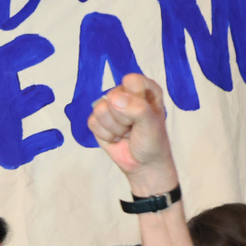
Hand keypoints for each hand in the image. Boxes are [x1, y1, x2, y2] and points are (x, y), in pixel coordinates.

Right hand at [87, 74, 179, 196]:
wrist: (144, 164)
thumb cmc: (153, 141)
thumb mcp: (151, 124)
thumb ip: (137, 108)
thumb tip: (114, 99)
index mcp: (144, 88)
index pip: (131, 81)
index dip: (134, 99)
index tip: (143, 114)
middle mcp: (126, 93)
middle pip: (113, 96)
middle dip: (123, 117)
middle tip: (133, 127)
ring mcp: (110, 106)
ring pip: (100, 109)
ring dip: (114, 128)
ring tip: (126, 133)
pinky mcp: (98, 121)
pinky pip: (92, 122)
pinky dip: (105, 135)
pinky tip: (116, 138)